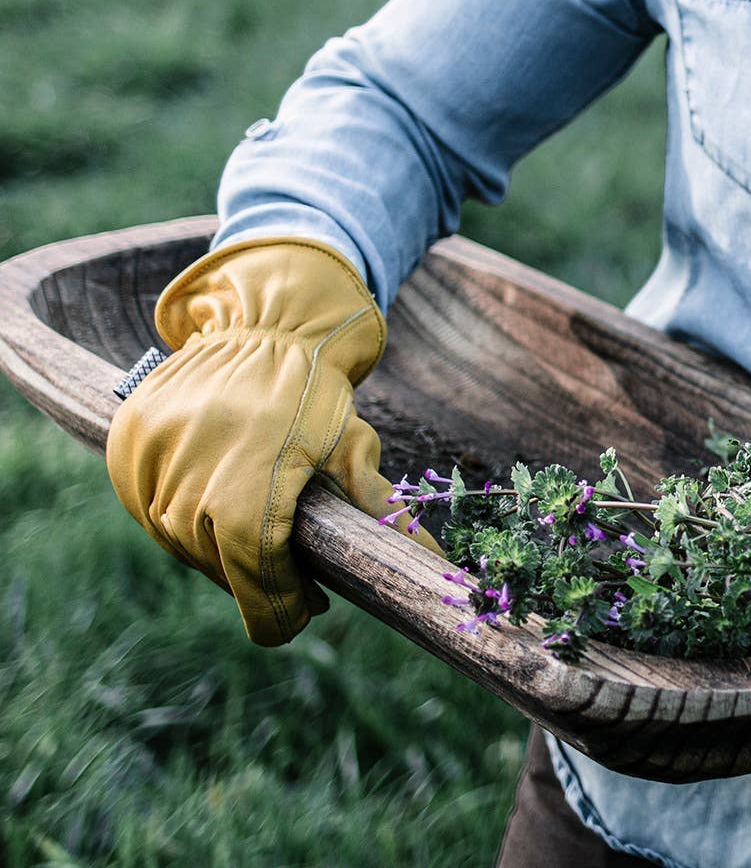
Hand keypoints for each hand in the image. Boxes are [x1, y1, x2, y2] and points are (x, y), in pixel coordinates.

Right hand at [106, 237, 438, 644]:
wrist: (264, 322)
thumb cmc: (317, 390)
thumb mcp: (352, 446)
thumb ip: (379, 508)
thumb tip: (434, 561)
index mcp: (245, 491)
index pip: (254, 580)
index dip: (279, 609)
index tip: (302, 617)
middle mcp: (188, 485)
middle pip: (220, 566)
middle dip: (258, 581)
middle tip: (295, 582)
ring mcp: (150, 467)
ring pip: (182, 541)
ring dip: (220, 554)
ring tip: (258, 547)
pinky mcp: (127, 449)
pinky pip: (152, 508)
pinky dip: (185, 521)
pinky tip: (219, 517)